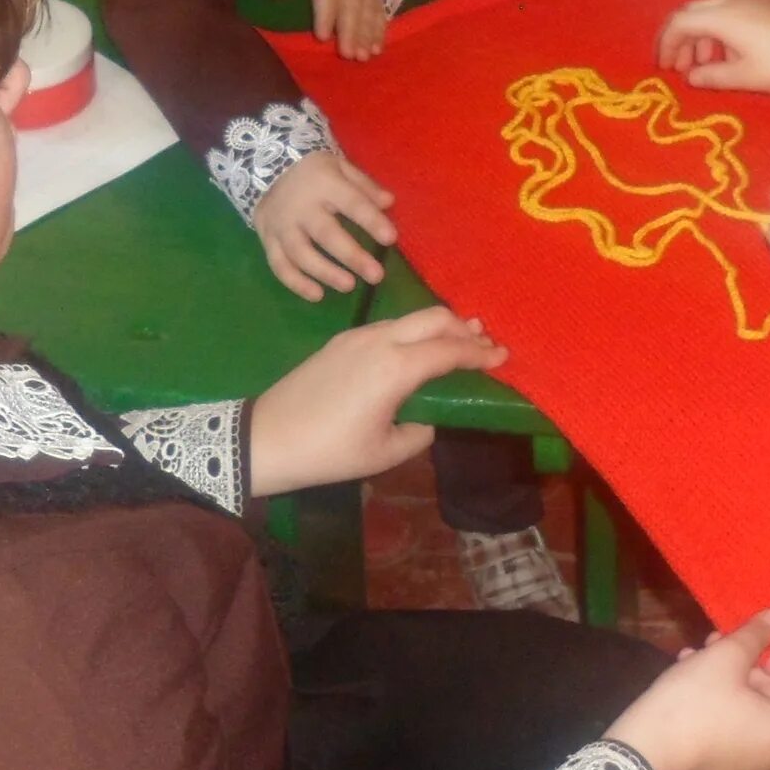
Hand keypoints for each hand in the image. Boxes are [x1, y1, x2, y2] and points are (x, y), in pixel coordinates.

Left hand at [248, 306, 508, 495]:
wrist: (266, 438)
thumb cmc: (329, 451)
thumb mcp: (384, 452)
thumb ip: (418, 431)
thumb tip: (426, 418)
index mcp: (396, 367)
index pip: (450, 350)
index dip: (480, 354)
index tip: (503, 357)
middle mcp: (380, 340)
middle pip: (434, 317)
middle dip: (463, 328)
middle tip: (484, 345)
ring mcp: (357, 335)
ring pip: (409, 318)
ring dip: (437, 327)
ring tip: (456, 342)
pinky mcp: (340, 341)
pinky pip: (388, 326)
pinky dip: (412, 333)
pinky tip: (415, 351)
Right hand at [252, 147, 397, 297]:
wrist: (264, 166)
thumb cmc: (313, 171)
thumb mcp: (340, 166)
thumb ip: (364, 186)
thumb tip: (389, 203)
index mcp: (324, 184)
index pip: (351, 203)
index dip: (371, 221)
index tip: (391, 238)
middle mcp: (301, 206)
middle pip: (326, 234)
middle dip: (352, 256)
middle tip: (376, 276)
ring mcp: (282, 225)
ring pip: (300, 254)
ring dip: (325, 273)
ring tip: (349, 286)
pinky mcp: (268, 239)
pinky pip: (279, 265)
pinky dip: (296, 283)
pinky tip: (317, 295)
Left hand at [267, 0, 389, 59]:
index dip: (325, 16)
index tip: (321, 37)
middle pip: (351, 8)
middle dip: (350, 32)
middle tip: (347, 54)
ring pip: (368, 14)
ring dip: (366, 36)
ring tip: (363, 57)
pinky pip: (380, 16)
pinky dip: (379, 34)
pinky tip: (376, 50)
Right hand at [602, 610, 769, 769]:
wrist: (639, 760)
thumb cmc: (691, 706)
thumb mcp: (723, 659)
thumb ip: (755, 636)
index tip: (762, 652)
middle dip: (753, 659)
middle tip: (719, 641)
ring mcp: (749, 758)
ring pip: (753, 701)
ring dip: (729, 669)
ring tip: (697, 651)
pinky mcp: (722, 760)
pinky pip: (734, 718)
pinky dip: (717, 692)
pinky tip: (685, 670)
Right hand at [658, 0, 769, 94]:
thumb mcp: (744, 77)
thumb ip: (711, 76)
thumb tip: (691, 77)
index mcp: (721, 16)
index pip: (678, 22)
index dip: (666, 44)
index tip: (664, 67)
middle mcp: (729, 1)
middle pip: (690, 13)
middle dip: (679, 40)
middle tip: (679, 68)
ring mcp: (746, 0)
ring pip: (708, 13)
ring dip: (698, 38)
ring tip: (704, 67)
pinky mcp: (760, 6)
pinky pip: (725, 13)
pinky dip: (716, 32)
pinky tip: (725, 56)